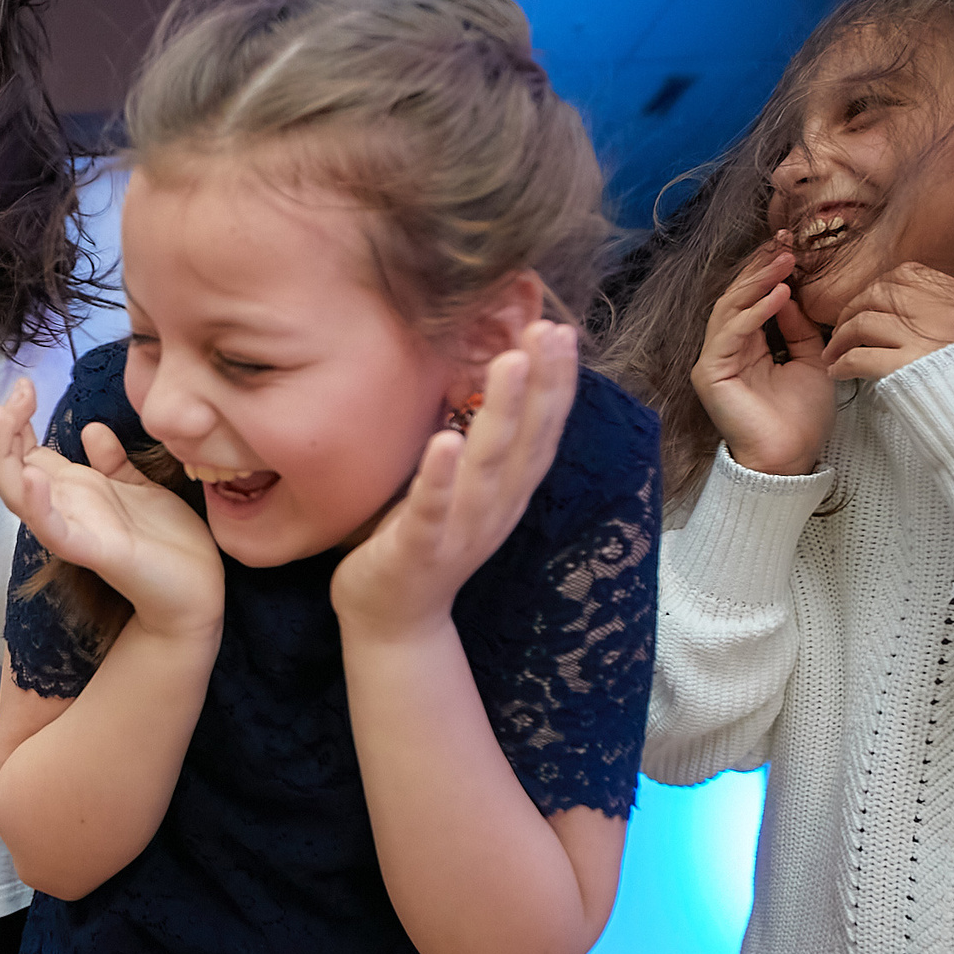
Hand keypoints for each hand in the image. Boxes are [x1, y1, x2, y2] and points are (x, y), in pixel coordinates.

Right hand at [0, 378, 224, 639]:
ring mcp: (75, 530)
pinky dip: (38, 505)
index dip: (17, 419)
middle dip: (3, 428)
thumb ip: (113, 461)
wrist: (197, 590)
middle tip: (14, 392)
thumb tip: (92, 428)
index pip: (26, 452)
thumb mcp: (139, 487)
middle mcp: (66, 508)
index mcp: (75, 491)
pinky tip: (34, 476)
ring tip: (2, 417)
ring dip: (4, 455)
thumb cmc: (167, 541)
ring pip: (18, 495)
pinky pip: (54, 531)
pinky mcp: (93, 552)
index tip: (24, 383)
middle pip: (12, 467)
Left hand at [331, 322, 578, 641]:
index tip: (560, 330)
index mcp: (506, 492)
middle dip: (542, 384)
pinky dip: (440, 479)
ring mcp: (459, 533)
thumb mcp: (463, 486)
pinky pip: (431, 512)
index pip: (541, 431)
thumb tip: (489, 375)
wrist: (393, 623)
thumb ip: (481, 442)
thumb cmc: (424, 538)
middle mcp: (494, 510)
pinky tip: (445, 442)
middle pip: (526, 442)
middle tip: (549, 330)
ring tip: (509, 363)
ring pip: (487, 469)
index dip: (556, 382)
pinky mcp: (417, 552)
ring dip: (502, 414)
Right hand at [691, 240, 834, 475]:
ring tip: (785, 262)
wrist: (791, 458)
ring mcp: (714, 360)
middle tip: (787, 244)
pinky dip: (754, 312)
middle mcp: (726, 350)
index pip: (752, 300)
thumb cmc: (801, 417)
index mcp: (747, 347)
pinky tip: (779, 294)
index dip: (768, 272)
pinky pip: (731, 333)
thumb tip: (790, 294)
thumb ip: (799, 328)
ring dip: (758, 282)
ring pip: (730, 309)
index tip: (792, 247)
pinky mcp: (710, 373)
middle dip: (761, 268)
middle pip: (737, 297)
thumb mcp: (811, 360)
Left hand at [823, 262, 953, 381]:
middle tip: (843, 329)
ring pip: (862, 322)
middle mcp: (941, 312)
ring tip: (834, 353)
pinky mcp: (906, 369)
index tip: (870, 303)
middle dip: (853, 309)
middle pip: (877, 294)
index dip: (881, 287)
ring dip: (841, 338)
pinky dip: (843, 364)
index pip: (907, 274)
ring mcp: (922, 339)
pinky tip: (839, 372)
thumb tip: (932, 310)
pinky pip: (859, 358)